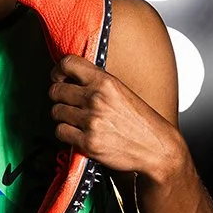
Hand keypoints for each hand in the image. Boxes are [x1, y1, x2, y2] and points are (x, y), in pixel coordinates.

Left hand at [48, 54, 183, 178]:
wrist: (156, 148)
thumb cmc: (141, 122)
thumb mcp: (121, 91)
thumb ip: (97, 83)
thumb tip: (69, 78)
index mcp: (105, 82)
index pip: (67, 64)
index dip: (58, 71)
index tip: (59, 78)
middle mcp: (96, 99)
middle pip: (56, 90)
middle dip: (59, 98)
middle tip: (68, 104)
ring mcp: (91, 121)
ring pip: (56, 112)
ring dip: (63, 117)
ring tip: (77, 121)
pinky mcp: (88, 142)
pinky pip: (61, 132)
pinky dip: (66, 133)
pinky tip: (77, 134)